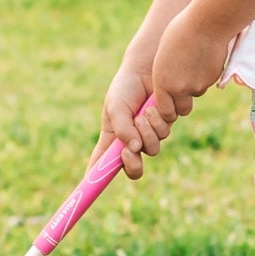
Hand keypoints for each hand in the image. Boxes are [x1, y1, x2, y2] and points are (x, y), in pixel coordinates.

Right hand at [92, 60, 170, 180]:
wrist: (147, 67)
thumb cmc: (125, 87)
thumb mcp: (116, 106)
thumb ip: (122, 128)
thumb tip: (134, 149)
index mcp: (113, 140)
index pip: (102, 165)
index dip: (95, 180)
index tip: (89, 188)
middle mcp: (131, 141)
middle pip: (134, 168)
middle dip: (133, 163)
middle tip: (130, 149)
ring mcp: (150, 134)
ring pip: (153, 149)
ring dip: (147, 132)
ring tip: (143, 114)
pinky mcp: (165, 125)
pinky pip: (165, 132)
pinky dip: (158, 120)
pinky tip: (154, 105)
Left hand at [150, 1, 230, 122]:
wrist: (205, 24)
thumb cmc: (179, 33)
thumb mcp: (163, 57)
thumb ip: (165, 77)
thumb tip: (170, 88)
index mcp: (162, 83)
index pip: (165, 112)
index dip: (168, 110)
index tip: (169, 103)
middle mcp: (180, 89)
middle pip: (183, 110)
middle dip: (182, 103)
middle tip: (183, 89)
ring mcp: (198, 86)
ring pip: (196, 93)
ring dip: (194, 86)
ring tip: (193, 62)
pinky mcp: (212, 79)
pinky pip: (207, 83)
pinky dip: (205, 75)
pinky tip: (203, 57)